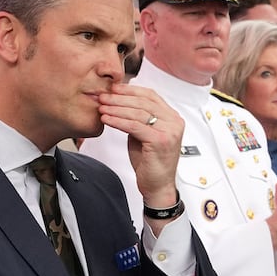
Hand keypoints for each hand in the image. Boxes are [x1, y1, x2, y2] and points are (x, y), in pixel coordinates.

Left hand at [99, 85, 184, 209]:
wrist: (158, 186)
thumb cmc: (150, 162)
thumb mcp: (144, 134)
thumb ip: (138, 118)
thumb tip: (120, 102)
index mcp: (173, 117)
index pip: (151, 96)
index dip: (131, 90)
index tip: (113, 89)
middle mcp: (174, 122)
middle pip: (144, 102)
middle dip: (120, 98)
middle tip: (103, 96)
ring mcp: (169, 131)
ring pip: (138, 113)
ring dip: (116, 108)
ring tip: (101, 107)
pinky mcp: (160, 141)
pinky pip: (135, 126)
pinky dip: (118, 121)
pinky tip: (106, 119)